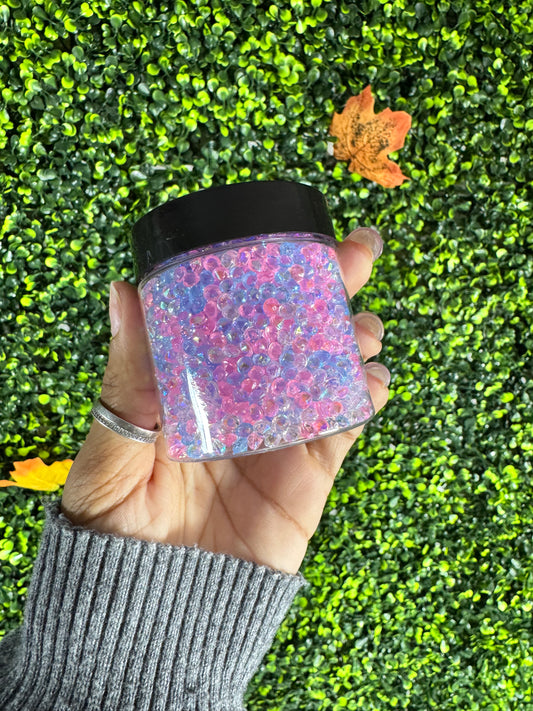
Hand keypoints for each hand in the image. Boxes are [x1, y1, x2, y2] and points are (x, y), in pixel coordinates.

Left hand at [61, 228, 389, 574]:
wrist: (156, 607)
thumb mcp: (112, 448)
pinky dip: (365, 395)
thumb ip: (127, 378)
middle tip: (359, 251)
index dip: (264, 272)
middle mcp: (244, 397)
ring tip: (361, 324)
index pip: (235, 313)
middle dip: (330, 287)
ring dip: (353, 337)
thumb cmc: (118, 524)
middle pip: (294, 330)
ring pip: (329, 368)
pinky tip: (372, 377)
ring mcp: (281, 430)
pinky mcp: (311, 470)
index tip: (288, 236)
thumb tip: (125, 292)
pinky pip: (346, 424)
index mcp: (196, 382)